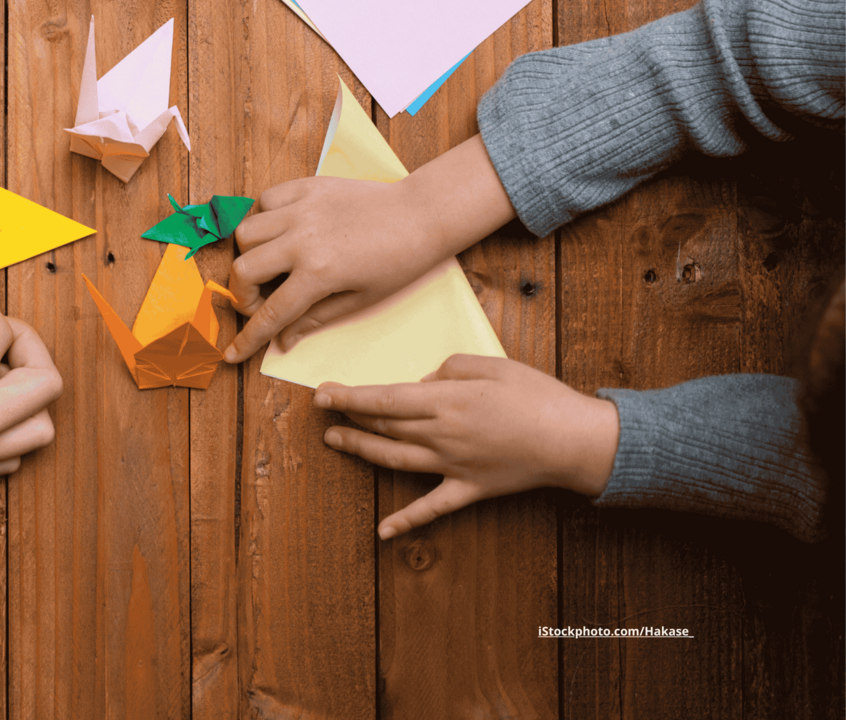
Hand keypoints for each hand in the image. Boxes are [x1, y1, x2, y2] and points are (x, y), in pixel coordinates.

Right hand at [223, 134, 517, 362]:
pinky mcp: (307, 186)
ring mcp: (302, 208)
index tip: (232, 353)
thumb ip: (315, 318)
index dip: (248, 338)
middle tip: (260, 303)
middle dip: (242, 295)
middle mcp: (302, 238)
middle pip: (243, 269)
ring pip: (245, 231)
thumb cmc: (399, 262)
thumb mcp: (360, 300)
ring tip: (270, 264)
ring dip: (249, 254)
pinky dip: (263, 218)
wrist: (422, 214)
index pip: (270, 313)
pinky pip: (265, 200)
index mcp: (319, 272)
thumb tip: (283, 340)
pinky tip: (280, 232)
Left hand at [314, 354, 618, 538]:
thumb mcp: (493, 365)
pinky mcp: (469, 489)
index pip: (385, 398)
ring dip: (361, 451)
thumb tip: (423, 381)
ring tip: (334, 441)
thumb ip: (451, 368)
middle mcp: (442, 435)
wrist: (574, 441)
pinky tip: (382, 531)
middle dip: (349, 416)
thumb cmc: (537, 396)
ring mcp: (452, 465)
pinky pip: (432, 508)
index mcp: (447, 401)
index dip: (350, 396)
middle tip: (322, 409)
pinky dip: (406, 521)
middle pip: (385, 426)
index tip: (323, 393)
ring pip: (395, 460)